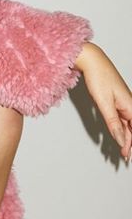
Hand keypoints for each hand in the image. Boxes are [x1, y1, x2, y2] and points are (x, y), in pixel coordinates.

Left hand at [74, 42, 131, 162]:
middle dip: (129, 143)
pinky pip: (119, 117)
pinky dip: (118, 127)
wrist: (91, 61)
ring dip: (124, 136)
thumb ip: (113, 123)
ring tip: (120, 149)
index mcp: (130, 106)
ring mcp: (121, 102)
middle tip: (124, 158)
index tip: (127, 156)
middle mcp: (128, 104)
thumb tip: (122, 140)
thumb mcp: (104, 103)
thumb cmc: (98, 77)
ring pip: (126, 123)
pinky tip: (116, 133)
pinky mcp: (114, 99)